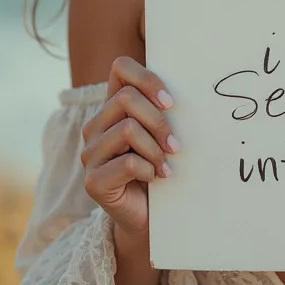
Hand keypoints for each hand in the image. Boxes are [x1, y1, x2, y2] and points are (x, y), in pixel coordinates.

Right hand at [80, 56, 177, 237]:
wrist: (149, 216)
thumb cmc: (159, 168)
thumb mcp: (162, 134)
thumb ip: (164, 111)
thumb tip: (195, 85)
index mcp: (112, 108)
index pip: (120, 68)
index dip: (147, 78)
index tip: (171, 102)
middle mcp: (95, 127)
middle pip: (126, 98)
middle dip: (159, 121)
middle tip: (175, 145)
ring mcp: (89, 154)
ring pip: (128, 129)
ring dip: (155, 149)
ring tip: (165, 164)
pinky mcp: (92, 181)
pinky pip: (127, 163)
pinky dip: (149, 170)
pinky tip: (156, 179)